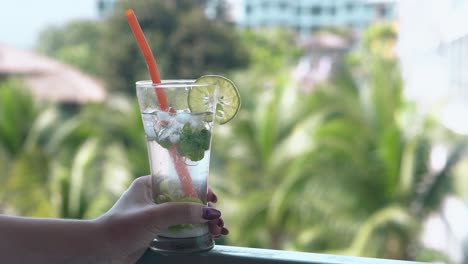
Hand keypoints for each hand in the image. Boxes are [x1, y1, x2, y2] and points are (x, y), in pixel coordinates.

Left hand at [96, 175, 227, 262]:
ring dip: (204, 222)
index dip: (200, 189)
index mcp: (150, 184)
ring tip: (219, 232)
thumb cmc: (121, 228)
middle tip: (219, 222)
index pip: (181, 181)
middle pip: (187, 199)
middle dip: (206, 211)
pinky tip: (209, 236)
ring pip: (186, 215)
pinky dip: (195, 231)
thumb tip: (211, 212)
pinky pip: (180, 228)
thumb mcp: (154, 216)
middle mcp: (153, 197)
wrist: (98, 252)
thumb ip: (182, 212)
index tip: (213, 200)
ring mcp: (155, 215)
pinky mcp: (155, 231)